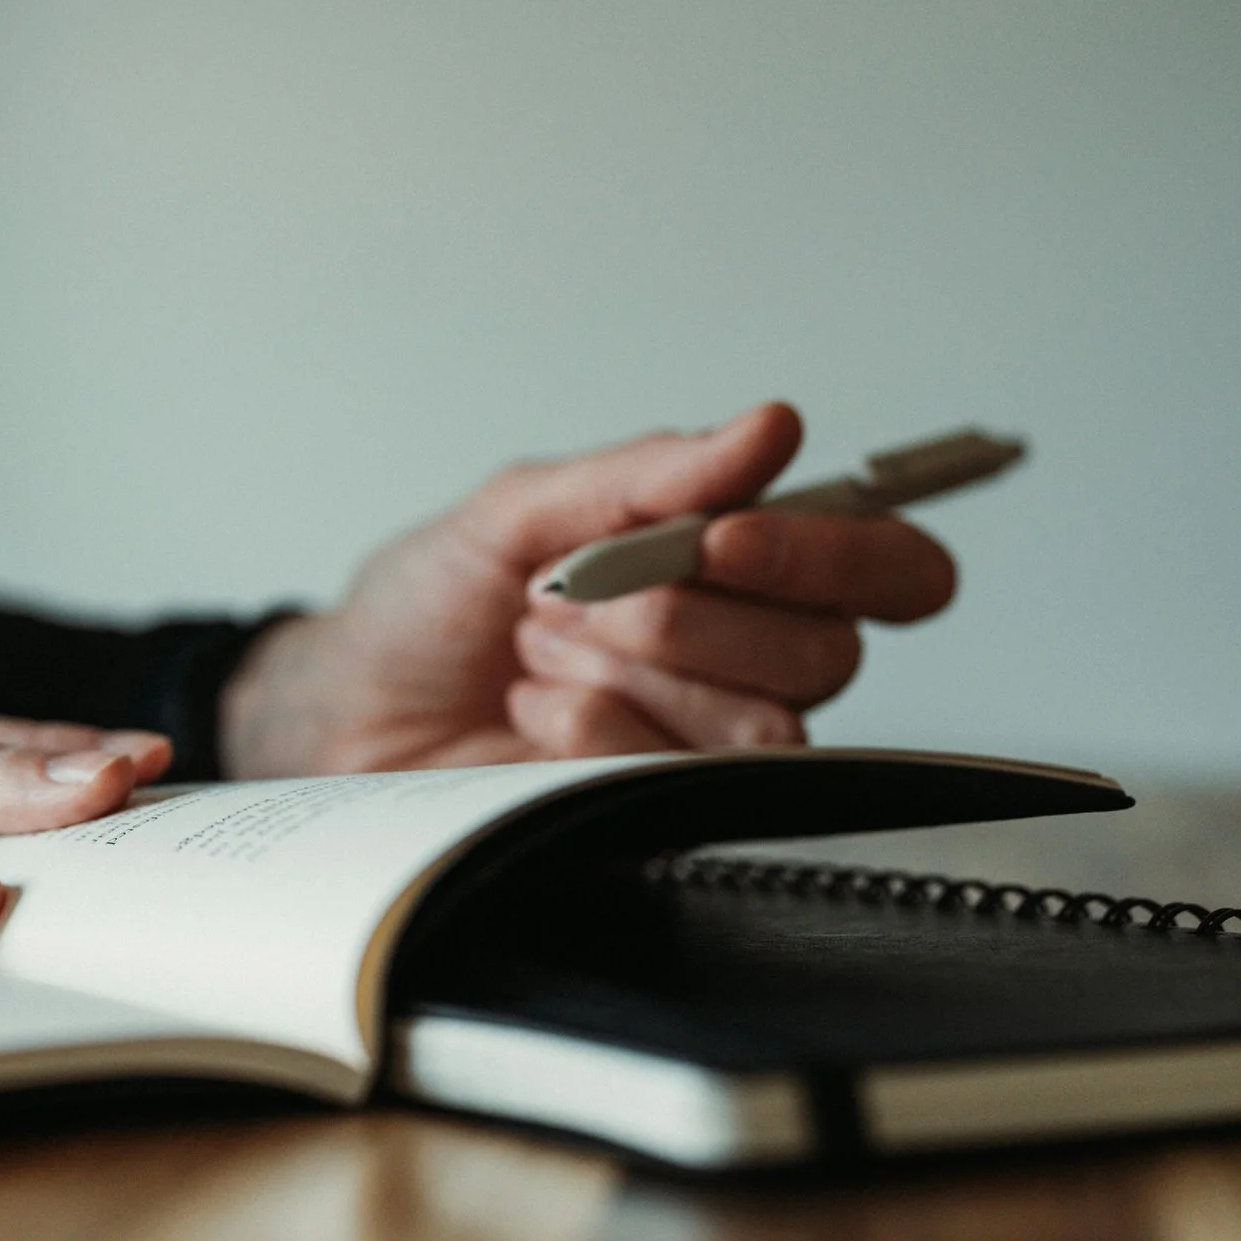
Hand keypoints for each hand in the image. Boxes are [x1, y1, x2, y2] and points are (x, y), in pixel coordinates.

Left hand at [218, 402, 957, 774]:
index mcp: (745, 565)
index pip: (892, 565)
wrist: (348, 703)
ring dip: (625, 668)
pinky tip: (534, 710)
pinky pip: (680, 773)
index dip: (832, 552)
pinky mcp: (661, 811)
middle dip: (680, 613)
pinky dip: (590, 727)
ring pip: (764, 720)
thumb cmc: (433, 602)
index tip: (721, 538)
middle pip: (828, 648)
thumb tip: (768, 429)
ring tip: (538, 648)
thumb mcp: (519, 509)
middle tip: (573, 594)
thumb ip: (648, 475)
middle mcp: (752, 657)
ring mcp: (709, 744)